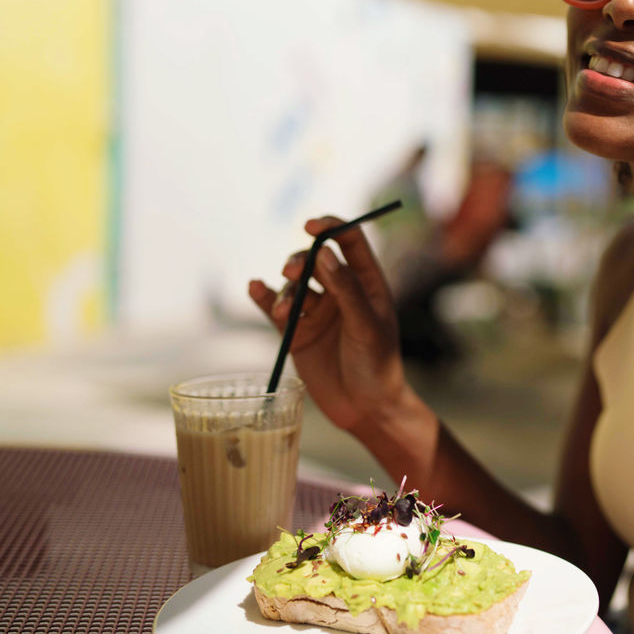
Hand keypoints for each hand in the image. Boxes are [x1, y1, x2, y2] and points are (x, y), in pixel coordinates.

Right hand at [249, 216, 407, 433]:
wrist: (365, 408)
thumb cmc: (377, 364)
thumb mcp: (367, 326)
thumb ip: (347, 289)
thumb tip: (324, 253)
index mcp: (366, 282)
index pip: (349, 241)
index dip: (331, 227)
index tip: (310, 225)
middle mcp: (340, 291)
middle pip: (314, 260)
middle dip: (300, 261)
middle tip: (294, 271)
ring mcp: (317, 311)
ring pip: (293, 285)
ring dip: (285, 290)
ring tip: (286, 312)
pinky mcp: (297, 332)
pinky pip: (275, 307)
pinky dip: (264, 297)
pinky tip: (255, 287)